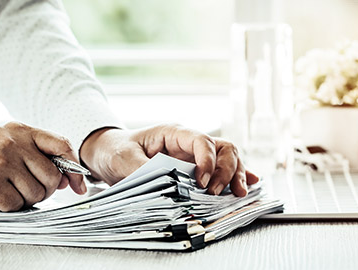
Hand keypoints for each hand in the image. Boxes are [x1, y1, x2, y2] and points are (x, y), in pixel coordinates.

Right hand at [0, 122, 85, 211]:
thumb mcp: (11, 148)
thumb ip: (40, 158)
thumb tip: (68, 179)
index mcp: (21, 131)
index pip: (61, 144)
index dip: (74, 167)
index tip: (78, 184)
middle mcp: (12, 142)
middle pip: (52, 176)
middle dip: (44, 190)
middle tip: (25, 189)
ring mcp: (0, 161)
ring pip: (36, 193)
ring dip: (25, 200)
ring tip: (8, 191)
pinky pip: (17, 204)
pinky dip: (9, 207)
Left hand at [80, 125, 258, 196]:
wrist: (108, 153)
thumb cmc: (116, 150)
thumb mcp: (124, 159)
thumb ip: (143, 171)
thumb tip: (168, 191)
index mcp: (174, 133)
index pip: (202, 141)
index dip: (208, 161)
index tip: (202, 184)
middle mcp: (189, 143)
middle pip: (224, 148)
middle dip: (228, 169)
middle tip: (218, 193)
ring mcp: (194, 155)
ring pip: (228, 158)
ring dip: (236, 175)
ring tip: (238, 194)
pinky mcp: (195, 169)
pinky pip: (221, 170)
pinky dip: (236, 176)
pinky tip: (248, 185)